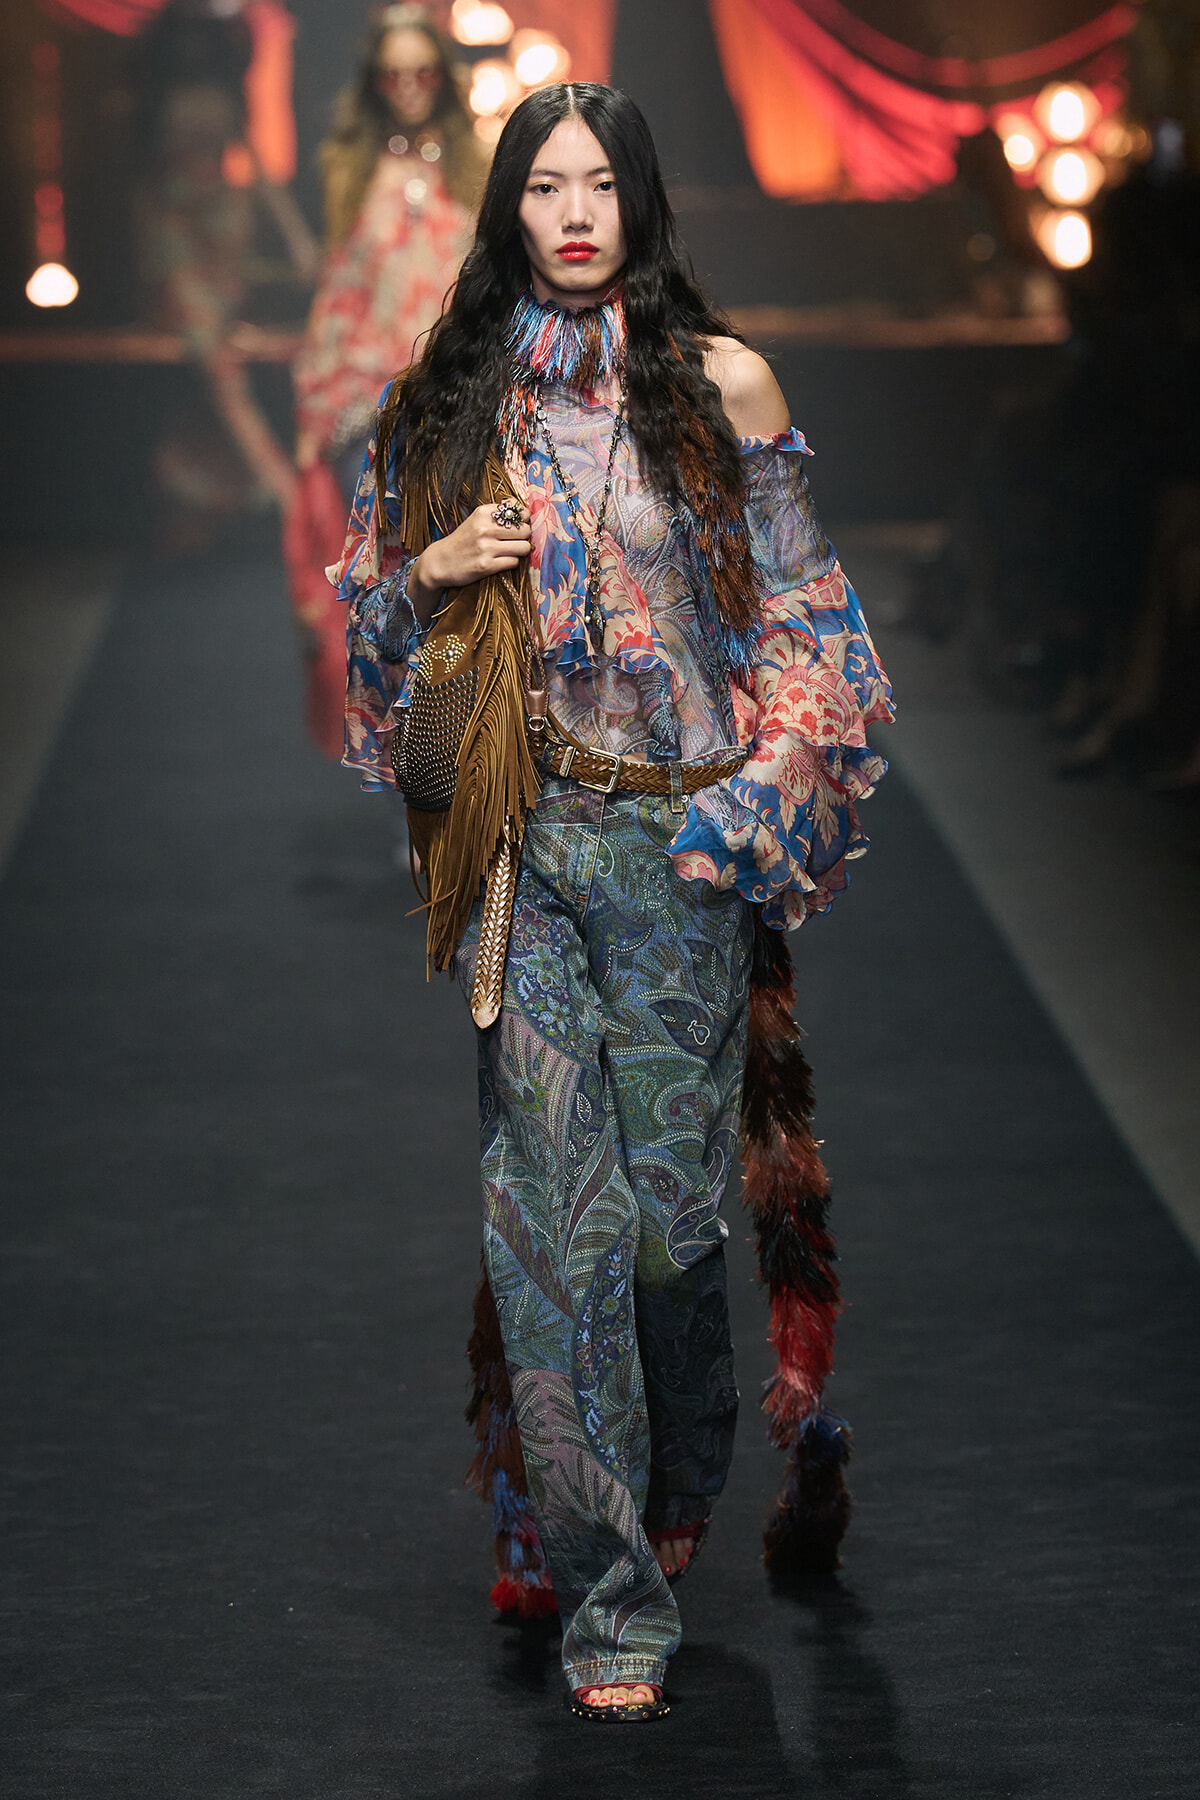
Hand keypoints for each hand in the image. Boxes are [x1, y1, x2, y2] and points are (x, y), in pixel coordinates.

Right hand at [409, 502, 530, 622]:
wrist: (440, 562)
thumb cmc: (463, 541)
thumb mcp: (476, 520)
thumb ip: (497, 513)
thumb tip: (522, 509)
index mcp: (483, 513)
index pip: (518, 511)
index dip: (523, 520)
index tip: (518, 526)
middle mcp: (485, 528)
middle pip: (525, 530)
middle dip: (524, 537)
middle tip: (516, 541)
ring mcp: (486, 547)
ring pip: (523, 547)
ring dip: (521, 551)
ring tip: (511, 552)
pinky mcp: (486, 566)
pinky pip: (514, 562)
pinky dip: (512, 563)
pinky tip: (502, 561)